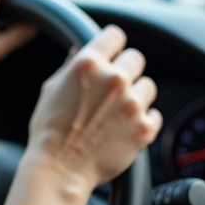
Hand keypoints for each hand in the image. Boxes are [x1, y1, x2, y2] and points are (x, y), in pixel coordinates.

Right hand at [2, 25, 161, 204]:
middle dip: (125, 70)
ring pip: (148, 86)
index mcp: (88, 65)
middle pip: (136, 58)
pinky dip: (143, 120)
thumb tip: (80, 50)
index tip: (111, 54)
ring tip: (117, 111)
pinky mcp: (144, 128)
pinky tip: (124, 128)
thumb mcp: (51, 90)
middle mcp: (114, 79)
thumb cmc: (50, 131)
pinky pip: (154, 114)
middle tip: (112, 88)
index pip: (115, 36)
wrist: (60, 169)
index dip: (112, 45)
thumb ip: (70, 67)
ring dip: (136, 95)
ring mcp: (132, 104)